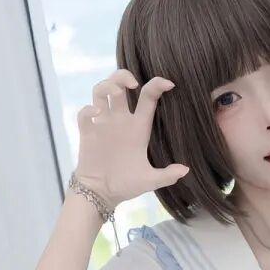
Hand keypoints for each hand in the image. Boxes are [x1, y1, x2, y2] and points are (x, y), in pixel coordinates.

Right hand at [74, 70, 188, 206]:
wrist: (102, 194)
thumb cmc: (126, 185)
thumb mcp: (149, 180)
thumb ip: (167, 175)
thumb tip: (185, 170)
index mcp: (139, 127)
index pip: (148, 97)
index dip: (157, 85)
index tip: (169, 83)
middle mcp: (120, 121)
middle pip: (120, 85)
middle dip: (124, 76)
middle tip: (133, 83)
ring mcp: (103, 125)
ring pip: (100, 92)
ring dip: (106, 85)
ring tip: (114, 91)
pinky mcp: (88, 133)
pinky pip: (84, 114)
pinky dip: (88, 109)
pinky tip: (96, 113)